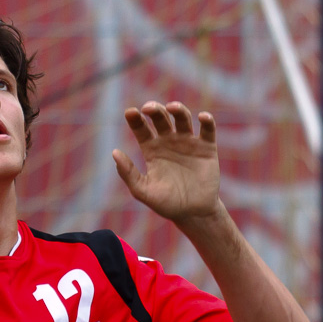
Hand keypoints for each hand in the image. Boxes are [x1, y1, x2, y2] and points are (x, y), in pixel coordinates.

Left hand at [113, 101, 221, 222]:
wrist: (194, 214)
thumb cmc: (166, 204)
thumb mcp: (143, 191)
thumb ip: (128, 174)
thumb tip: (114, 152)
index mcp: (152, 150)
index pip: (141, 129)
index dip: (135, 119)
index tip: (130, 112)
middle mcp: (169, 142)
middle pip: (160, 118)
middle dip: (154, 110)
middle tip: (149, 108)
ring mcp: (188, 143)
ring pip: (182, 118)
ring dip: (178, 109)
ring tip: (172, 107)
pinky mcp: (207, 148)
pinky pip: (208, 130)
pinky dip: (207, 120)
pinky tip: (202, 117)